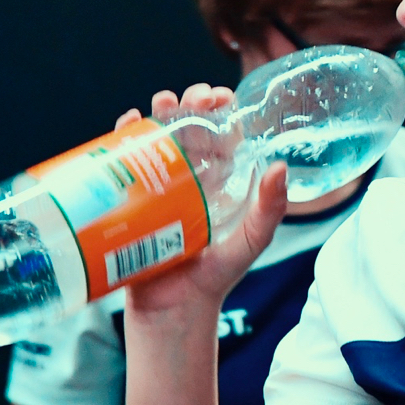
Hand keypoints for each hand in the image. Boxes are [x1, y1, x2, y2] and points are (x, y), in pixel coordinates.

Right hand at [117, 85, 287, 314]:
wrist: (172, 308)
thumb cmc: (215, 278)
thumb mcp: (251, 241)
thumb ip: (270, 209)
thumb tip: (280, 167)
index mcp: (222, 182)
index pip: (225, 135)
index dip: (223, 111)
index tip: (221, 96)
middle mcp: (192, 179)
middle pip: (191, 129)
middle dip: (191, 104)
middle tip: (192, 97)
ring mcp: (160, 186)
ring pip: (160, 137)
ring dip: (160, 112)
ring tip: (162, 102)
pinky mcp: (131, 197)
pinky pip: (126, 160)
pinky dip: (125, 135)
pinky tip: (129, 122)